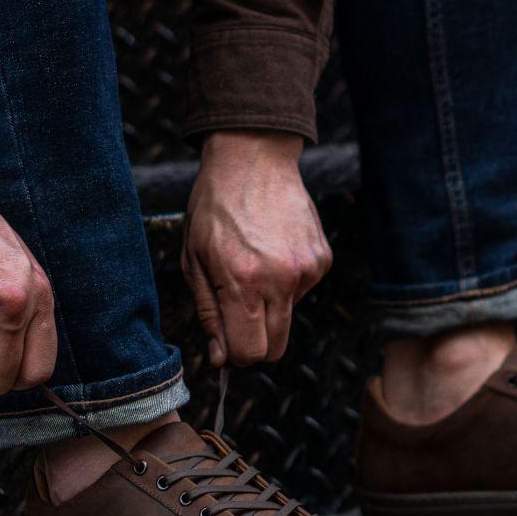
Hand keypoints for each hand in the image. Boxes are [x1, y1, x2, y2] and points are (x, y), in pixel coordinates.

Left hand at [181, 131, 331, 365]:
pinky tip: (273, 250)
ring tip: (254, 264)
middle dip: (256, 341)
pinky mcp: (322, 258)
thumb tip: (220, 357)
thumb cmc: (215, 207)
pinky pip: (302, 290)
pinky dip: (287, 280)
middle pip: (277, 347)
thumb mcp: (194, 260)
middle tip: (238, 314)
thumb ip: (209, 313)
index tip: (228, 344)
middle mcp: (280, 280)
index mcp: (243, 282)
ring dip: (271, 305)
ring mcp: (307, 269)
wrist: (254, 158)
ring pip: (288, 317)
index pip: (251, 353)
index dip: (237, 355)